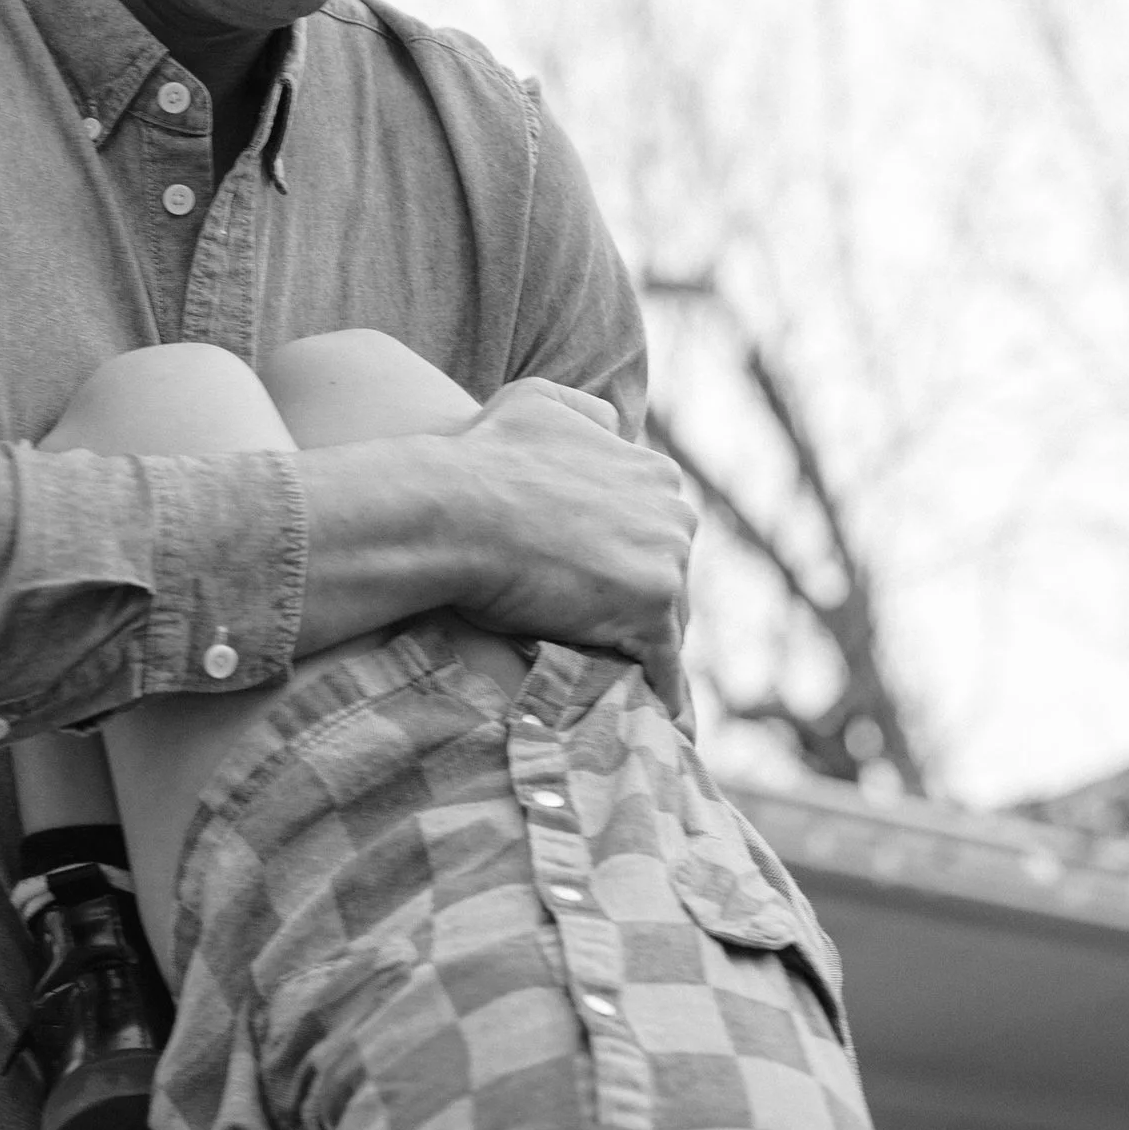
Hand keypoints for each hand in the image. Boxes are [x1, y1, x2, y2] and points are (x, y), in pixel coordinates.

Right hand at [449, 381, 695, 713]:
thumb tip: (612, 423)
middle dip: (635, 609)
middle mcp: (675, 514)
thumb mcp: (536, 402)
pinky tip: (661, 727)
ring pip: (665, 625)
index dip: (623, 567)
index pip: (654, 537)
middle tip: (592, 645)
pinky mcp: (651, 609)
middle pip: (667, 581)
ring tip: (615, 690)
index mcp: (656, 474)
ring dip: (639, 652)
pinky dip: (662, 696)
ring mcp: (668, 562)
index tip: (594, 594)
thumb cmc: (480, 459)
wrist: (453, 511)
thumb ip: (585, 411)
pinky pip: (664, 667)